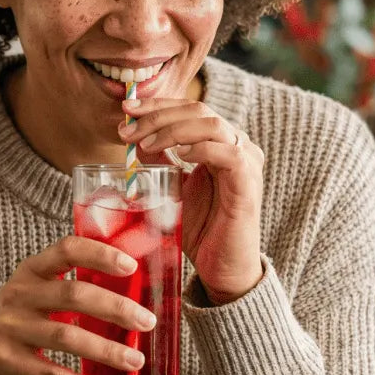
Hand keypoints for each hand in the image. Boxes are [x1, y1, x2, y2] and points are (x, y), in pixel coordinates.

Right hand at [0, 235, 156, 374]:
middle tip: (146, 321)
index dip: (99, 255)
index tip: (130, 266)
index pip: (66, 251)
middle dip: (115, 307)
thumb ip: (74, 283)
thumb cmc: (24, 313)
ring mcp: (12, 329)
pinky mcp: (9, 361)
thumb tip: (136, 287)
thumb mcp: (38, 288)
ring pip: (66, 337)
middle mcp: (19, 295)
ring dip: (106, 349)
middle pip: (73, 295)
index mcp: (31, 270)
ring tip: (136, 360)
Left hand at [120, 96, 263, 303]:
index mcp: (220, 143)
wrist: (222, 269)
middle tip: (127, 130)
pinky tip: (177, 156)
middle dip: (158, 116)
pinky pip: (228, 154)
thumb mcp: (173, 189)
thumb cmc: (201, 231)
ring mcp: (247, 162)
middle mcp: (237, 146)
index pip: (190, 109)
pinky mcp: (249, 183)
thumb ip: (161, 163)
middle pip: (198, 110)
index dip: (157, 105)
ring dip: (172, 130)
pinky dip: (200, 149)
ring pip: (212, 124)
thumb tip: (135, 140)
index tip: (126, 108)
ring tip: (145, 145)